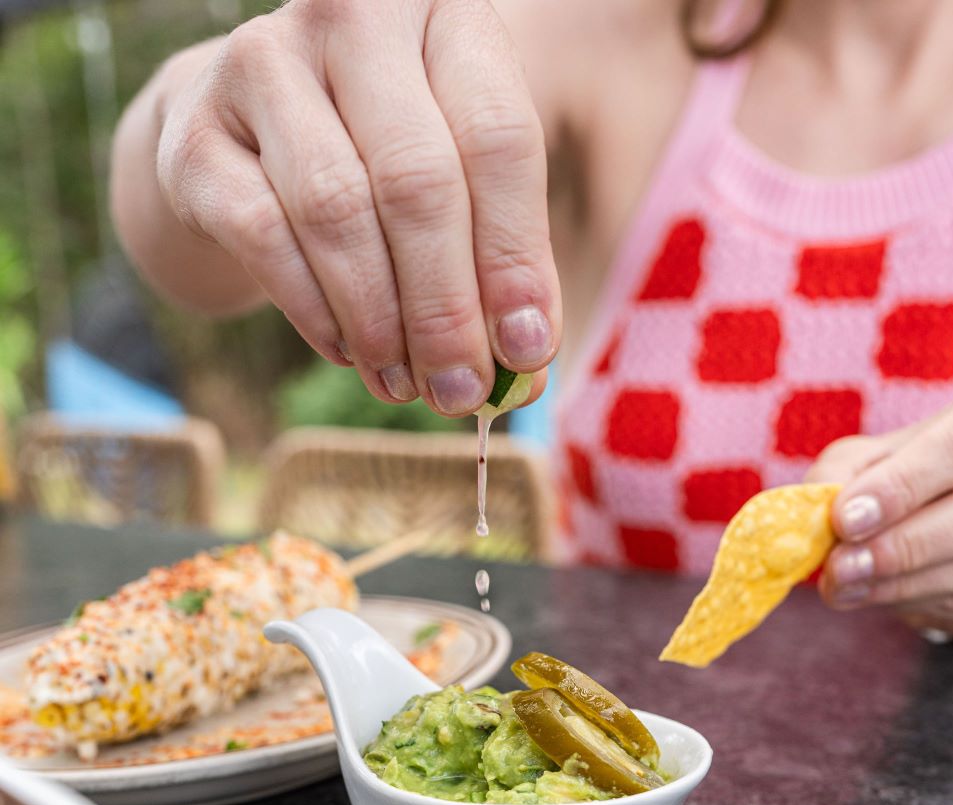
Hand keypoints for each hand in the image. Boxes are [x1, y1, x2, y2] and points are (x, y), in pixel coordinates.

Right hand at [136, 0, 559, 413]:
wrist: (239, 138)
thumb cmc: (375, 160)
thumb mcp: (455, 182)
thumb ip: (497, 260)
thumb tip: (525, 363)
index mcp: (442, 11)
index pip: (498, 139)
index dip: (516, 257)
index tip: (526, 349)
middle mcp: (351, 16)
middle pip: (417, 181)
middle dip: (445, 307)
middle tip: (460, 389)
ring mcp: (262, 63)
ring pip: (339, 213)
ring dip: (381, 321)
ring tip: (406, 383)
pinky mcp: (196, 134)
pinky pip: (267, 238)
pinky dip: (316, 312)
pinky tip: (348, 350)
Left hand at [809, 379, 952, 641]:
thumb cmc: (917, 472)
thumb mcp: (879, 454)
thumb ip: (843, 472)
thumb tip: (812, 514)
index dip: (905, 484)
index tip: (845, 518)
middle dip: (900, 548)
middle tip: (838, 569)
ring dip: (900, 587)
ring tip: (843, 587)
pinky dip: (920, 607)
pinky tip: (884, 595)